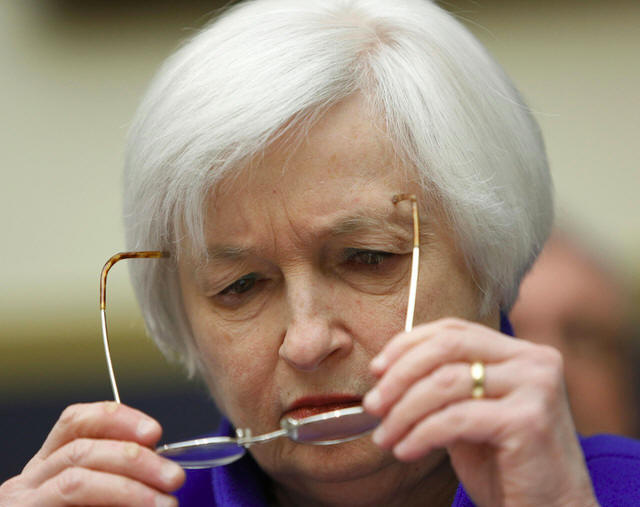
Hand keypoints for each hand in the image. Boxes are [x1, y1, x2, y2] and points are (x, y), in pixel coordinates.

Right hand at [0, 402, 184, 506]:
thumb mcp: (102, 497)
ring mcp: (22, 506)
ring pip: (76, 479)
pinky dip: (113, 503)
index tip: (155, 431)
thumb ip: (121, 482)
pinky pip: (71, 502)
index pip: (76, 422)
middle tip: (174, 477)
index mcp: (47, 468)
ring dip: (129, 487)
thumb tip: (164, 472)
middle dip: (135, 459)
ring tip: (165, 503)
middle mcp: (26, 483)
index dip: (117, 419)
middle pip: (81, 449)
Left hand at [363, 318, 597, 506]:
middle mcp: (533, 360)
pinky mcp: (529, 419)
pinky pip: (455, 418)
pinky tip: (406, 451)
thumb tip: (385, 373)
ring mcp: (535, 386)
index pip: (453, 330)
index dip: (408, 344)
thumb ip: (442, 385)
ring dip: (403, 411)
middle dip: (399, 374)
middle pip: (446, 347)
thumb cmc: (505, 465)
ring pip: (445, 382)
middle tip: (373, 404)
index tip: (376, 369)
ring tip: (385, 437)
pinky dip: (421, 434)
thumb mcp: (469, 412)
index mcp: (519, 352)